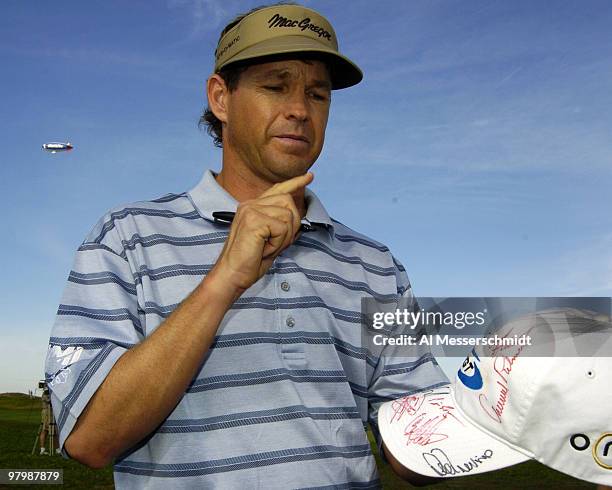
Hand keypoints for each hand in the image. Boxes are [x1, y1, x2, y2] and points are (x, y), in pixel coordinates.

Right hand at [210, 173, 313, 295]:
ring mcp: (250, 210)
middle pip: (288, 201)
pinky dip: (278, 243)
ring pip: (287, 215)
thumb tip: (300, 218)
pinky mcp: (253, 220)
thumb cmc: (250, 261)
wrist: (232, 275)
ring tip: (267, 247)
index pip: (277, 189)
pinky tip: (264, 249)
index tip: (309, 176)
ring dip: (284, 237)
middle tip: (277, 243)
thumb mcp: (270, 240)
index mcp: (252, 207)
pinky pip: (282, 228)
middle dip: (291, 225)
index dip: (295, 182)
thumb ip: (282, 225)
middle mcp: (250, 205)